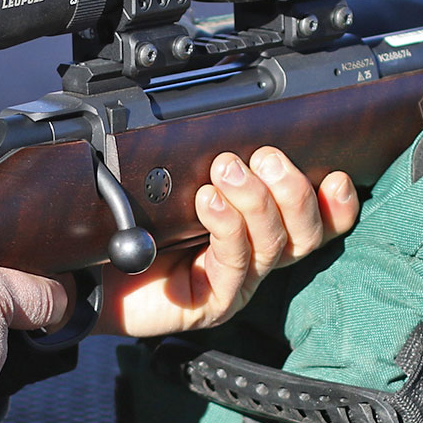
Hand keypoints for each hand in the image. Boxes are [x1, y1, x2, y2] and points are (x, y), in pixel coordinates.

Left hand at [96, 147, 358, 337]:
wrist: (87, 271)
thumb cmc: (133, 225)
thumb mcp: (177, 184)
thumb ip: (214, 162)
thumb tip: (235, 119)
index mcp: (259, 229)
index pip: (317, 221)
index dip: (335, 204)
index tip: (335, 175)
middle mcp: (255, 258)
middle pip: (304, 234)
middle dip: (293, 191)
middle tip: (265, 157)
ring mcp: (235, 284)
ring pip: (273, 246)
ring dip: (255, 201)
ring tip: (227, 171)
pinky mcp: (211, 304)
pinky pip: (234, 265)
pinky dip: (226, 227)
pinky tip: (208, 202)